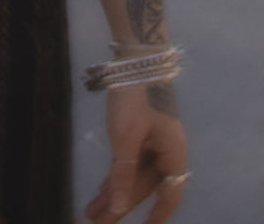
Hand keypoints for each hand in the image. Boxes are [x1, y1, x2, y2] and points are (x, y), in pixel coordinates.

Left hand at [86, 86, 188, 221]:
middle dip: (121, 206)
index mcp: (172, 154)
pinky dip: (114, 176)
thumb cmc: (135, 96)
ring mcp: (152, 141)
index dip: (158, 215)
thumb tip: (120, 206)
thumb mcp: (126, 137)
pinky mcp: (138, 132)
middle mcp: (165, 151)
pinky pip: (127, 162)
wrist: (135, 57)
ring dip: (113, 194)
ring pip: (132, 176)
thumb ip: (123, 173)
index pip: (170, 195)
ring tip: (91, 213)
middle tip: (97, 223)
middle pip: (144, 187)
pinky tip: (100, 191)